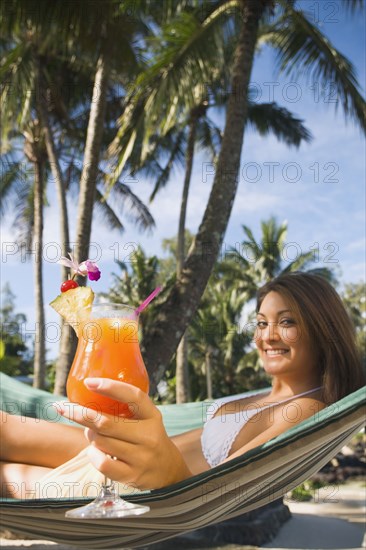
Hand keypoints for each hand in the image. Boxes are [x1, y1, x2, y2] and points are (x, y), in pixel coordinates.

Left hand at [58, 378, 191, 489]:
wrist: (168, 470)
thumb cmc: (148, 437)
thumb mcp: (146, 419)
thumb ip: (126, 409)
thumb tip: (89, 392)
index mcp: (152, 416)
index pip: (133, 396)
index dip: (111, 387)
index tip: (89, 382)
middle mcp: (149, 435)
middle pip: (107, 422)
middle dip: (80, 414)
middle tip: (62, 407)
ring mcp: (141, 457)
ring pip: (101, 442)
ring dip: (88, 435)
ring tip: (89, 432)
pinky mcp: (133, 475)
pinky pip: (102, 464)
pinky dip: (93, 455)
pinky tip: (93, 451)